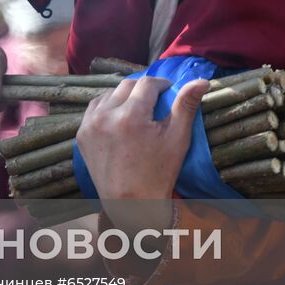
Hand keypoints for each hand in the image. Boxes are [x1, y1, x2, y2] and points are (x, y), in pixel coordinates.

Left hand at [76, 75, 207, 199]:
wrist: (131, 203)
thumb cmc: (159, 172)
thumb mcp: (178, 138)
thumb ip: (186, 106)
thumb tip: (202, 80)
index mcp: (131, 115)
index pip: (147, 83)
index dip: (161, 84)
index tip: (168, 90)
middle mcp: (106, 116)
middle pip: (126, 86)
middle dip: (143, 90)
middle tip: (155, 100)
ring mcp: (90, 125)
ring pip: (108, 94)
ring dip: (123, 97)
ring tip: (137, 109)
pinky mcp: (81, 134)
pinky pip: (94, 109)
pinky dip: (107, 108)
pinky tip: (120, 117)